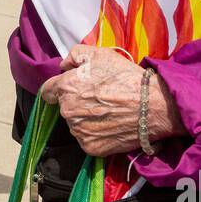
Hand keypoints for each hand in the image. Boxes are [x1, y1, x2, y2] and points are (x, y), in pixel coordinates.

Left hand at [39, 46, 181, 157]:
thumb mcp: (100, 54)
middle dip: (76, 102)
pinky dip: (96, 134)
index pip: (47, 91)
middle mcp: (67, 112)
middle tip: (99, 98)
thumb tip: (63, 66)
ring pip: (76, 125)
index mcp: (65, 88)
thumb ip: (75, 55)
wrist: (153, 106)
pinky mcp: (91, 147)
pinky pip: (88, 139)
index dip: (58, 88)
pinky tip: (111, 125)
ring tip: (108, 112)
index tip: (71, 89)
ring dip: (86, 119)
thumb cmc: (125, 77)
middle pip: (64, 108)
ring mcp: (78, 132)